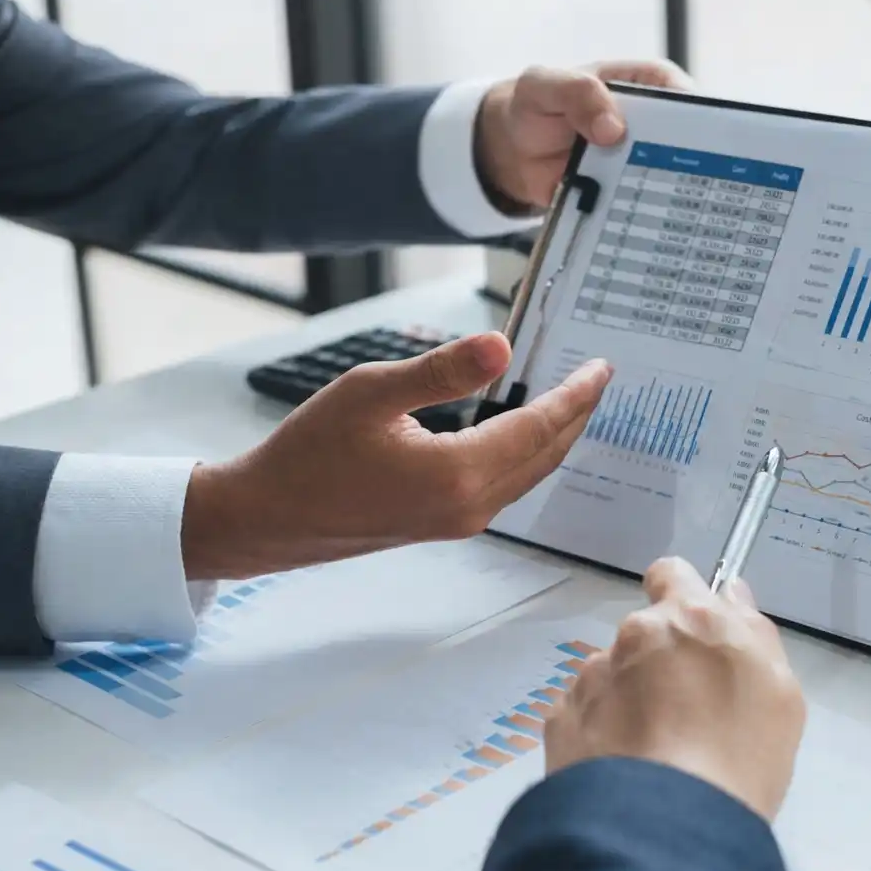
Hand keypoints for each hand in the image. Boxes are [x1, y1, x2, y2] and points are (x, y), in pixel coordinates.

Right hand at [181, 332, 611, 577]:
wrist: (269, 518)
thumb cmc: (308, 453)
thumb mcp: (370, 392)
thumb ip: (441, 370)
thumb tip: (502, 347)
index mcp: (458, 474)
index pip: (539, 427)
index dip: (575, 394)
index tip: (602, 367)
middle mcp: (470, 506)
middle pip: (545, 455)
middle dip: (576, 415)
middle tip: (598, 377)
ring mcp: (458, 520)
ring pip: (528, 474)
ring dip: (555, 437)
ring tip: (573, 400)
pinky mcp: (443, 523)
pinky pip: (505, 485)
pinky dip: (527, 454)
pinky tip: (524, 432)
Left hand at [476, 60, 693, 210]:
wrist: (513, 151)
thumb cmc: (536, 105)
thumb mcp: (546, 86)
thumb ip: (578, 94)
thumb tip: (613, 129)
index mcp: (644, 86)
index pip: (682, 94)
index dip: (695, 116)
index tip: (699, 138)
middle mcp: (651, 125)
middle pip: (685, 142)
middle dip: (690, 162)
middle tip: (688, 181)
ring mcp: (641, 162)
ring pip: (668, 179)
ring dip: (669, 196)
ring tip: (672, 212)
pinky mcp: (627, 194)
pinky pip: (643, 208)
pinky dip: (644, 220)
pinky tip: (647, 232)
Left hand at [544, 558, 805, 821]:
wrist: (666, 824)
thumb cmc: (739, 757)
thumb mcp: (780, 692)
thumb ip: (752, 629)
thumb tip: (730, 594)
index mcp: (690, 617)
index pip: (672, 573)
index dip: (680, 595)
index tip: (690, 630)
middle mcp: (635, 635)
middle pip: (645, 632)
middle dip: (659, 659)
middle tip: (685, 711)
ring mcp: (592, 676)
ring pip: (612, 673)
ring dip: (628, 697)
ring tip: (654, 749)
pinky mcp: (562, 717)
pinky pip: (584, 712)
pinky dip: (601, 730)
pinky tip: (624, 764)